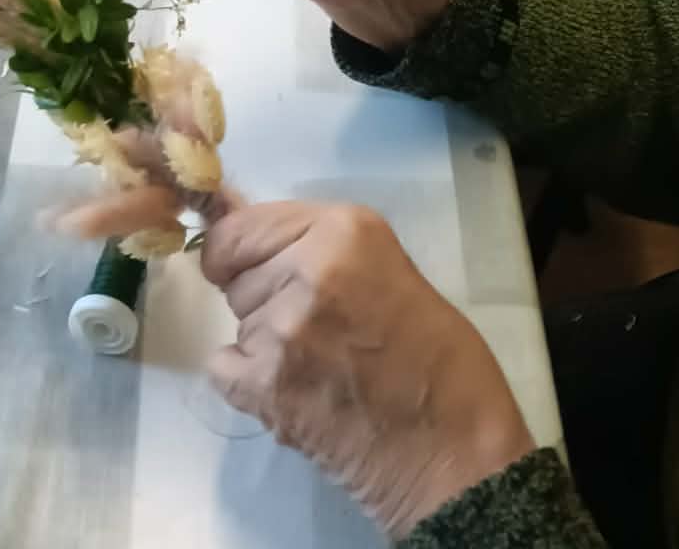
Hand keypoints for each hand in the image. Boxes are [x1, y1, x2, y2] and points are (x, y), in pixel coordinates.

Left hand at [203, 201, 534, 538]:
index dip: (240, 250)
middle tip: (317, 328)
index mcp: (344, 231)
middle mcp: (307, 270)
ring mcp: (282, 330)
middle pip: (237, 275)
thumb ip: (321, 247)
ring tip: (319, 364)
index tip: (256, 268)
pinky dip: (247, 381)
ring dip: (262, 340)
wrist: (456, 451)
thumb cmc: (439, 358)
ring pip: (236, 322)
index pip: (241, 227)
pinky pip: (223, 368)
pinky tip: (294, 391)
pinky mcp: (265, 388)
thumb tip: (248, 234)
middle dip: (263, 295)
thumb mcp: (388, 267)